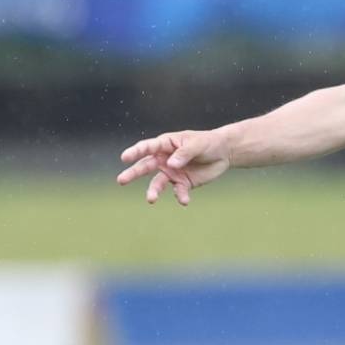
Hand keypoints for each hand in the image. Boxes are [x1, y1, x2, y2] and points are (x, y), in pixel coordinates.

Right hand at [116, 130, 231, 205]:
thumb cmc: (207, 143)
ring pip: (158, 182)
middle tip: (121, 180)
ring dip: (154, 191)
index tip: (124, 158)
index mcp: (165, 144)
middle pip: (145, 166)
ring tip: (151, 199)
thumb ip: (184, 153)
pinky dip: (180, 196)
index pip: (147, 147)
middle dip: (133, 173)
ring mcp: (172, 172)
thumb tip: (171, 165)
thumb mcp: (197, 144)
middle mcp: (164, 159)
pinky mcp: (183, 183)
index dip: (135, 152)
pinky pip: (178, 191)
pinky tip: (184, 201)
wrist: (223, 153)